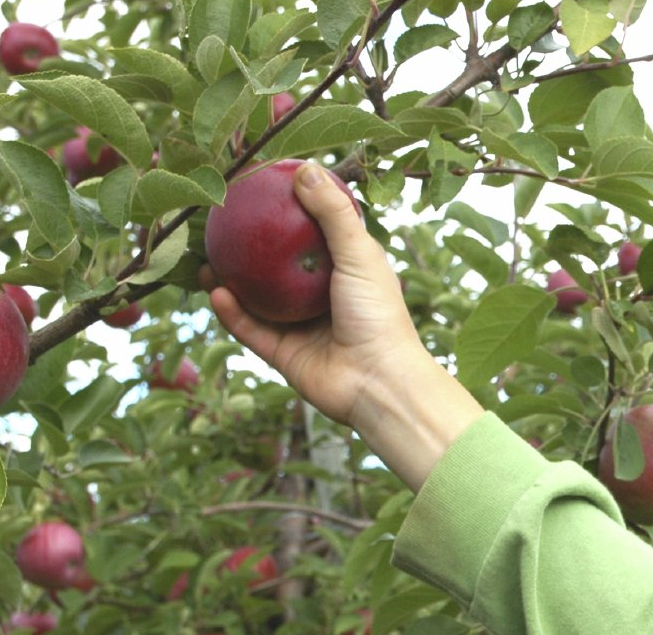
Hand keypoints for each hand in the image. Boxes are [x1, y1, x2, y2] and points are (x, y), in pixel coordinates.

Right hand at [204, 160, 424, 427]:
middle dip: (249, 247)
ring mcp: (300, 326)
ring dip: (228, 279)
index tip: (258, 189)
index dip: (289, 213)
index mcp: (344, 272)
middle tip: (220, 223)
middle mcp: (320, 297)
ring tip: (204, 255)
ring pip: (255, 298)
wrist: (379, 381)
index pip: (312, 236)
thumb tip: (304, 167)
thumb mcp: (359, 253)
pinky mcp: (283, 354)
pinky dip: (230, 311)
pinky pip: (249, 328)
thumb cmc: (378, 314)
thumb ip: (333, 213)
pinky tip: (213, 289)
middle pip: (277, 267)